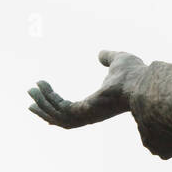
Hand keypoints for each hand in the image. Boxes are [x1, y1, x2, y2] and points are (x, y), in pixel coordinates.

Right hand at [28, 50, 146, 128]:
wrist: (141, 81)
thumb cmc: (135, 74)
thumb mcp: (118, 60)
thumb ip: (108, 58)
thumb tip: (100, 54)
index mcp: (96, 105)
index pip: (72, 109)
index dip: (56, 102)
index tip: (44, 92)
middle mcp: (90, 114)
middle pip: (60, 117)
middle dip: (44, 107)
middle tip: (30, 95)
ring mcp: (87, 116)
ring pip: (57, 116)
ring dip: (42, 104)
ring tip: (31, 90)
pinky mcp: (84, 113)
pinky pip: (61, 111)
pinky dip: (48, 101)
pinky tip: (41, 87)